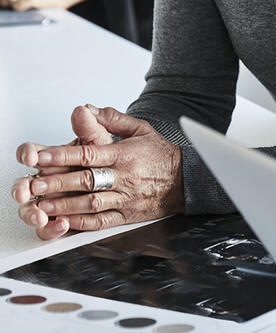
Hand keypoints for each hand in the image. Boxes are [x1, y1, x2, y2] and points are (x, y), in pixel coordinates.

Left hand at [13, 105, 183, 239]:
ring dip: (63, 205)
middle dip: (56, 183)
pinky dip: (79, 223)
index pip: (89, 155)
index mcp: (125, 154)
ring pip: (90, 203)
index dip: (62, 156)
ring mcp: (125, 198)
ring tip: (40, 206)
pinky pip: (100, 221)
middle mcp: (124, 177)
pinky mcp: (126, 215)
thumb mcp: (141, 129)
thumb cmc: (160, 154)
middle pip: (85, 180)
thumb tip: (86, 110)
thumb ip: (112, 119)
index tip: (40, 157)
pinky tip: (63, 221)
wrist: (185, 181)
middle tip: (33, 184)